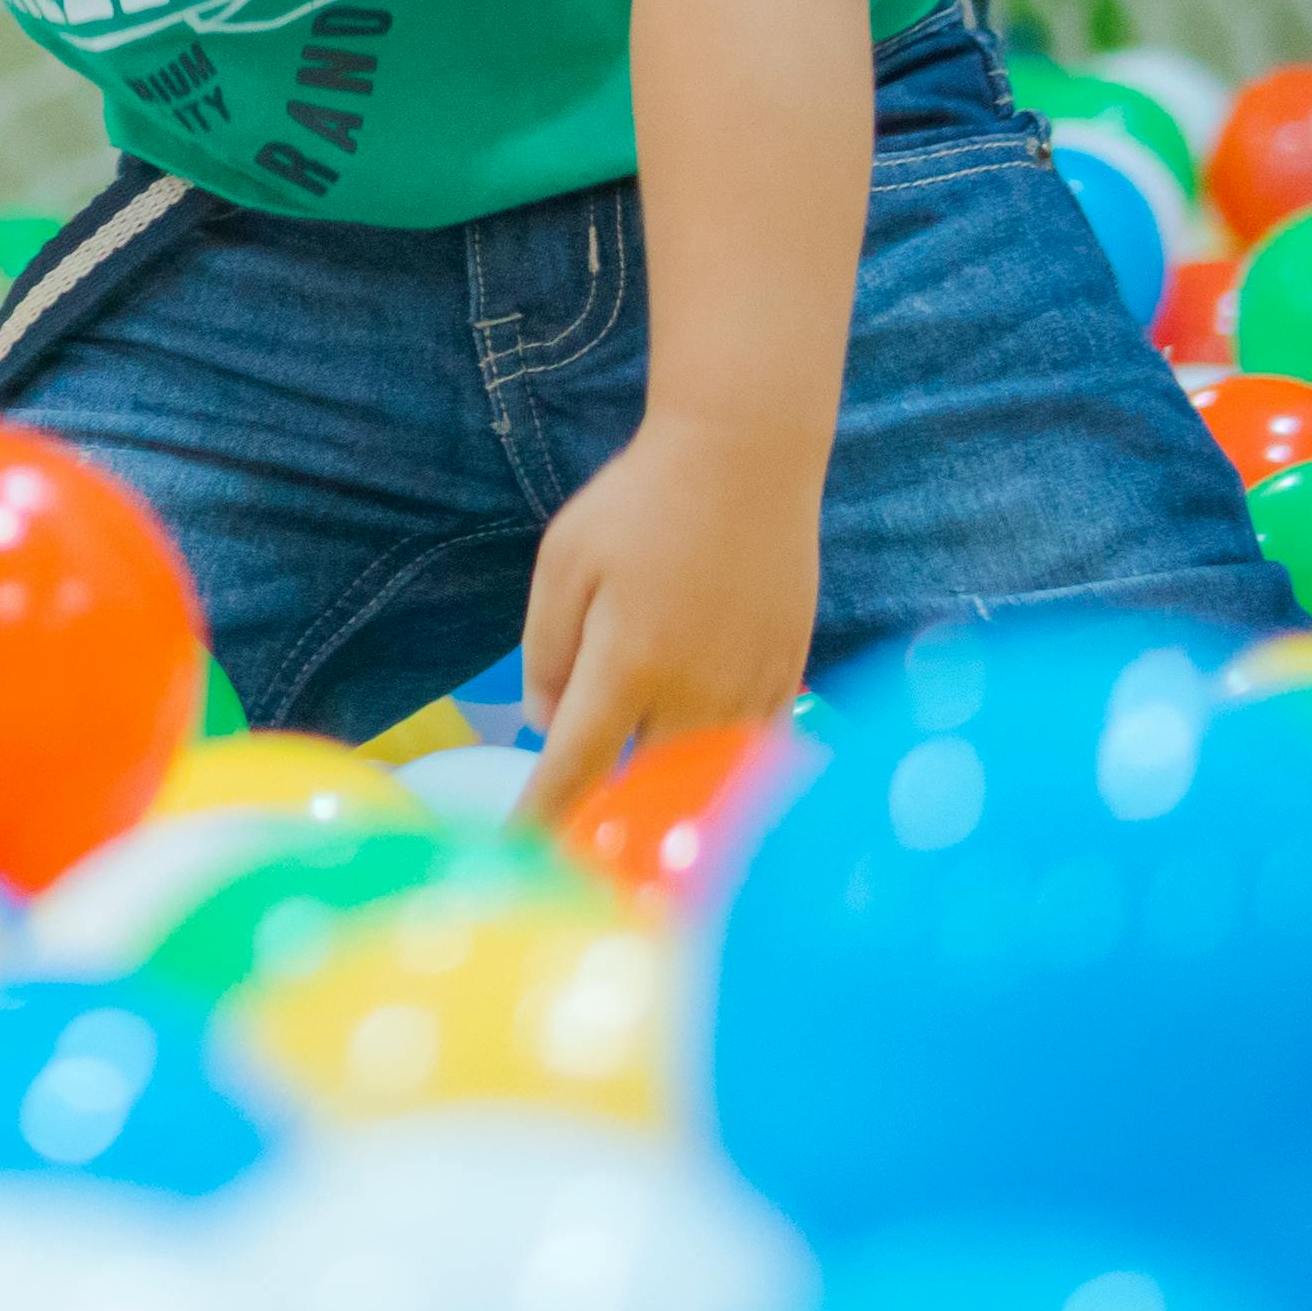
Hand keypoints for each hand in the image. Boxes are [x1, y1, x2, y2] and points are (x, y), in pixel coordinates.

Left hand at [511, 418, 819, 823]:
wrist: (746, 459)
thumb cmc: (639, 504)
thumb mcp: (562, 563)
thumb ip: (547, 652)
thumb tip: (549, 726)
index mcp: (628, 666)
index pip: (578, 767)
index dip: (547, 816)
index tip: (522, 851)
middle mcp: (694, 692)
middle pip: (649, 789)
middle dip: (614, 823)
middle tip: (583, 845)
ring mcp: (750, 688)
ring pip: (708, 779)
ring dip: (675, 808)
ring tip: (646, 833)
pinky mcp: (789, 674)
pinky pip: (755, 750)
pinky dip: (728, 776)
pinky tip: (709, 783)